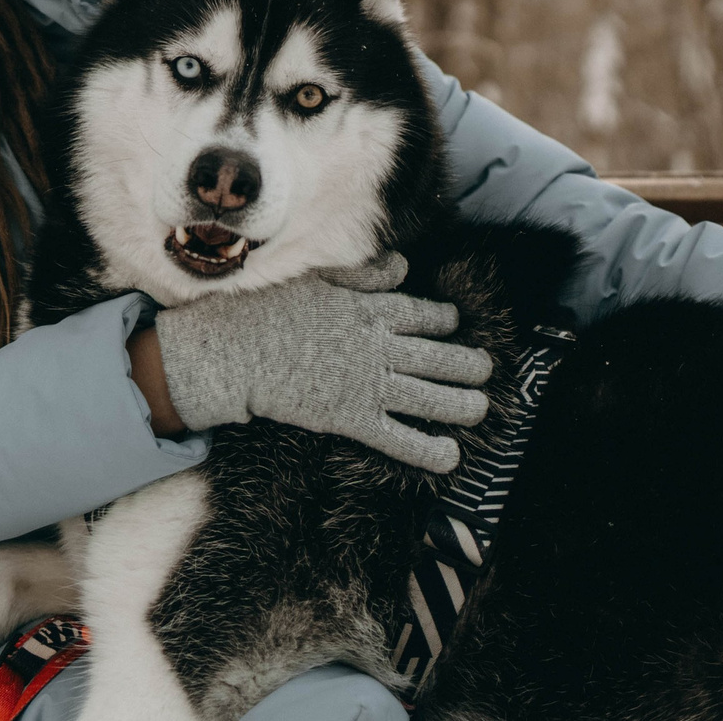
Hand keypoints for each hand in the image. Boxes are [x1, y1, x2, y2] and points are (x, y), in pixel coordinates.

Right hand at [153, 253, 492, 472]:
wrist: (236, 350)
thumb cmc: (270, 309)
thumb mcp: (319, 276)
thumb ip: (364, 273)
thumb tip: (402, 265)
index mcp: (372, 309)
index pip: (423, 314)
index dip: (444, 320)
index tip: (454, 324)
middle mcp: (378, 346)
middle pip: (438, 356)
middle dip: (468, 365)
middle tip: (486, 369)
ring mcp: (368, 384)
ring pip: (429, 397)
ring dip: (461, 405)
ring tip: (481, 408)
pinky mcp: (352, 418)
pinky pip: (399, 438)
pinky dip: (427, 450)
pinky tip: (451, 457)